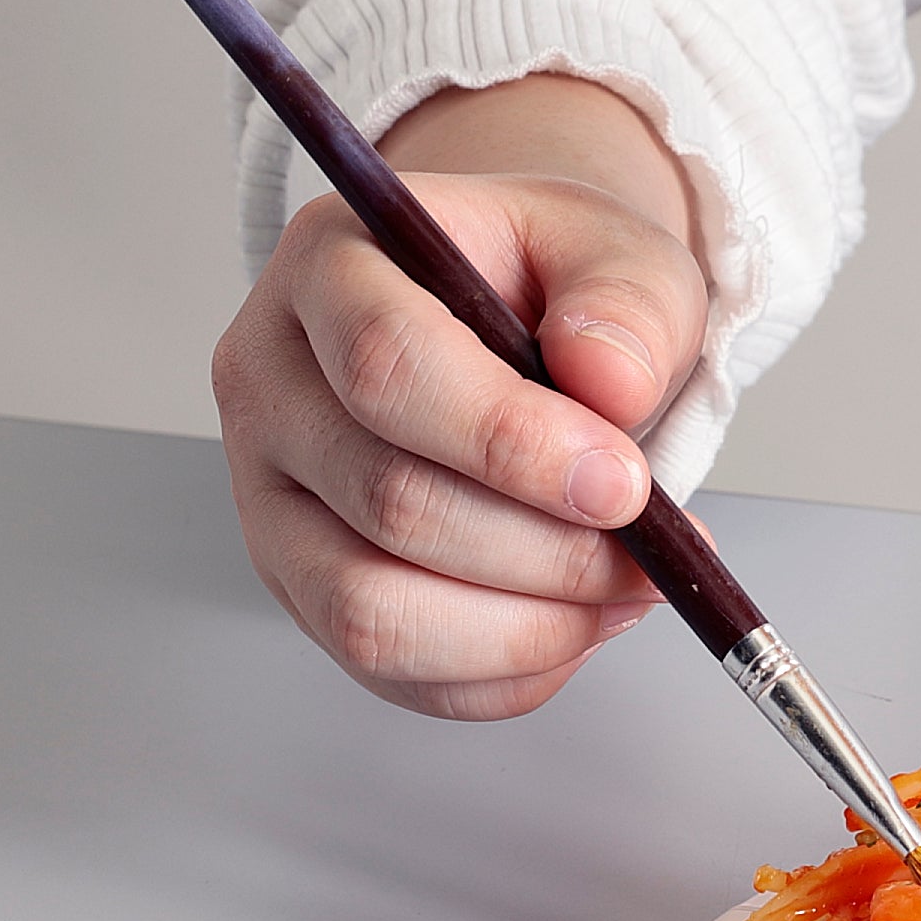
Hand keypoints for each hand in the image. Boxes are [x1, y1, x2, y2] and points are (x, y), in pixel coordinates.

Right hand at [208, 71, 708, 719]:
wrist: (524, 321)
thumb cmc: (554, 284)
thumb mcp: (615, 248)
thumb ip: (626, 301)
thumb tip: (610, 385)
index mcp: (329, 266)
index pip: (387, 367)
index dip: (510, 443)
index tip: (623, 484)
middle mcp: (269, 383)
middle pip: (386, 501)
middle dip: (543, 549)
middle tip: (651, 549)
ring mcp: (268, 496)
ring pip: (369, 609)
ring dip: (523, 626)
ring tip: (626, 592)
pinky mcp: (298, 583)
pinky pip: (387, 671)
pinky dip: (500, 671)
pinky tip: (576, 623)